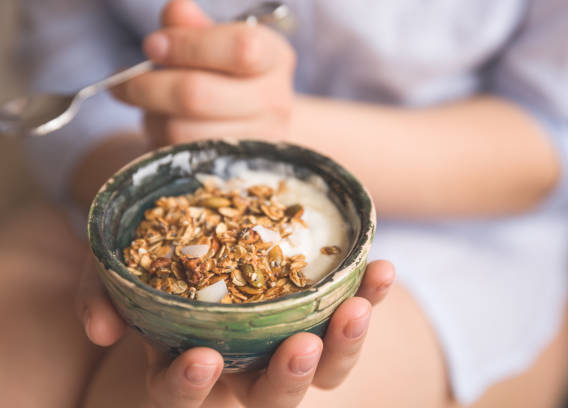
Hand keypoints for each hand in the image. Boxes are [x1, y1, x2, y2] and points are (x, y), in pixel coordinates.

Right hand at [76, 258, 394, 406]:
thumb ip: (99, 293)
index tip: (200, 358)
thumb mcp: (112, 266)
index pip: (184, 395)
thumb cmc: (152, 248)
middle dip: (288, 379)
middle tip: (300, 346)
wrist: (196, 214)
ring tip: (357, 307)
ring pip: (324, 368)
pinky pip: (349, 311)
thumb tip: (101, 329)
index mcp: (188, 362)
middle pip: (270, 397)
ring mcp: (283, 335)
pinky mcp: (317, 306)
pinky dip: (369, 294)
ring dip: (344, 345)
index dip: (189, 388)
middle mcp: (241, 361)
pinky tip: (381, 268)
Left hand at [112, 0, 295, 146]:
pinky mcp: (232, 171)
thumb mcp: (216, 42)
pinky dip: (159, 138)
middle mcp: (274, 102)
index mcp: (275, 58)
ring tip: (148, 104)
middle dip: (150, 85)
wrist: (256, 124)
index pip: (241, 48)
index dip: (188, 46)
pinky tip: (161, 125)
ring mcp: (256, 141)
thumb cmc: (229, 75)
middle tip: (123, 80)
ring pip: (182, 131)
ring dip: (152, 115)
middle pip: (199, 94)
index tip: (152, 45)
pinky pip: (179, 156)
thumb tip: (176, 11)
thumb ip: (194, 27)